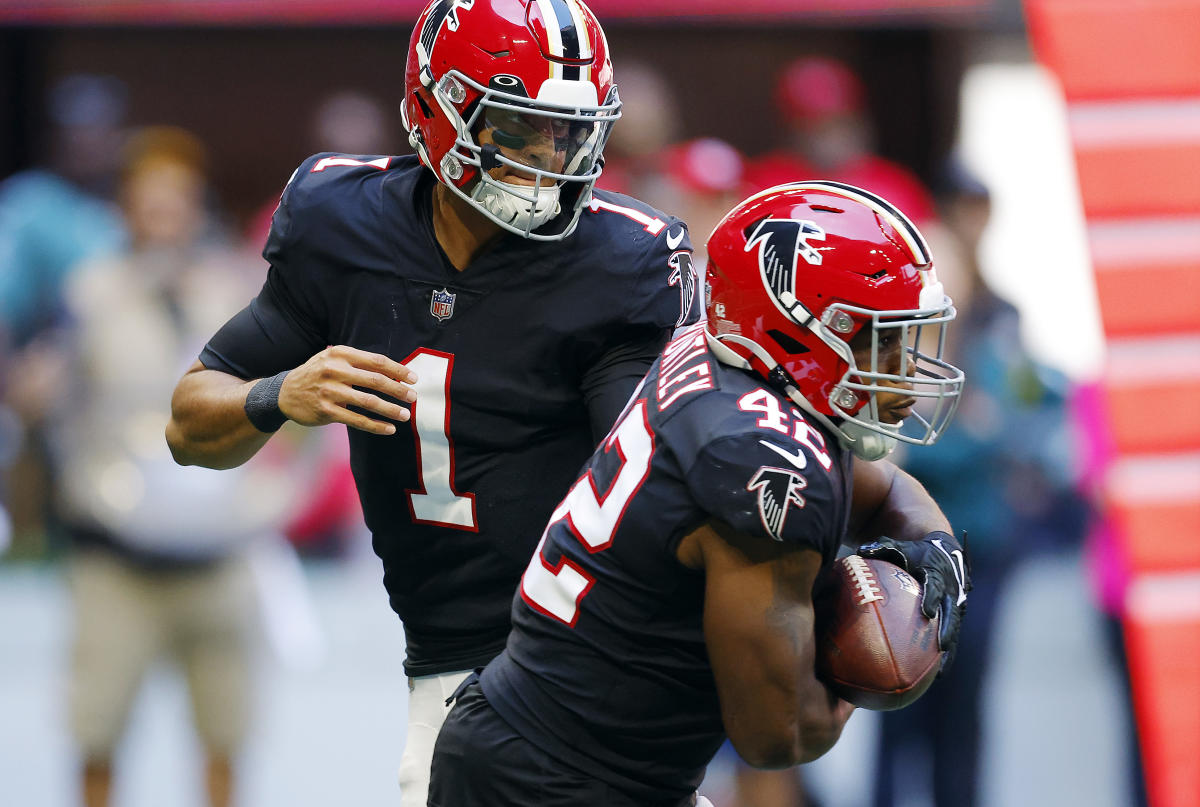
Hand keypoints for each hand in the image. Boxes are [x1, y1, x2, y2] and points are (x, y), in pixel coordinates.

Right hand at [279, 345, 416, 434]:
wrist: (284, 392)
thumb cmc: (317, 374)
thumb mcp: (333, 359)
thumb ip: (358, 362)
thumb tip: (395, 371)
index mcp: (340, 354)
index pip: (376, 361)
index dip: (398, 370)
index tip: (414, 378)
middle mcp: (334, 370)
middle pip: (376, 380)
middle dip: (398, 389)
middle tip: (414, 397)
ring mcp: (329, 391)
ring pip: (368, 402)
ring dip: (391, 409)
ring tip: (406, 415)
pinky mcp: (326, 411)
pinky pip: (357, 420)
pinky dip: (376, 426)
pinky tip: (389, 429)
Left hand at [857, 532, 969, 670]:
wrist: (945, 552)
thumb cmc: (917, 552)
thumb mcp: (901, 547)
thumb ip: (883, 548)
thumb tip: (861, 551)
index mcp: (937, 574)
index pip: (935, 586)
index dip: (932, 598)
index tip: (926, 611)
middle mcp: (951, 591)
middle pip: (952, 613)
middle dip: (948, 629)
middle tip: (941, 646)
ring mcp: (956, 606)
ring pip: (954, 630)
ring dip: (948, 650)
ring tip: (939, 672)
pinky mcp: (956, 617)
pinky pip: (951, 637)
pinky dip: (944, 655)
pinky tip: (934, 675)